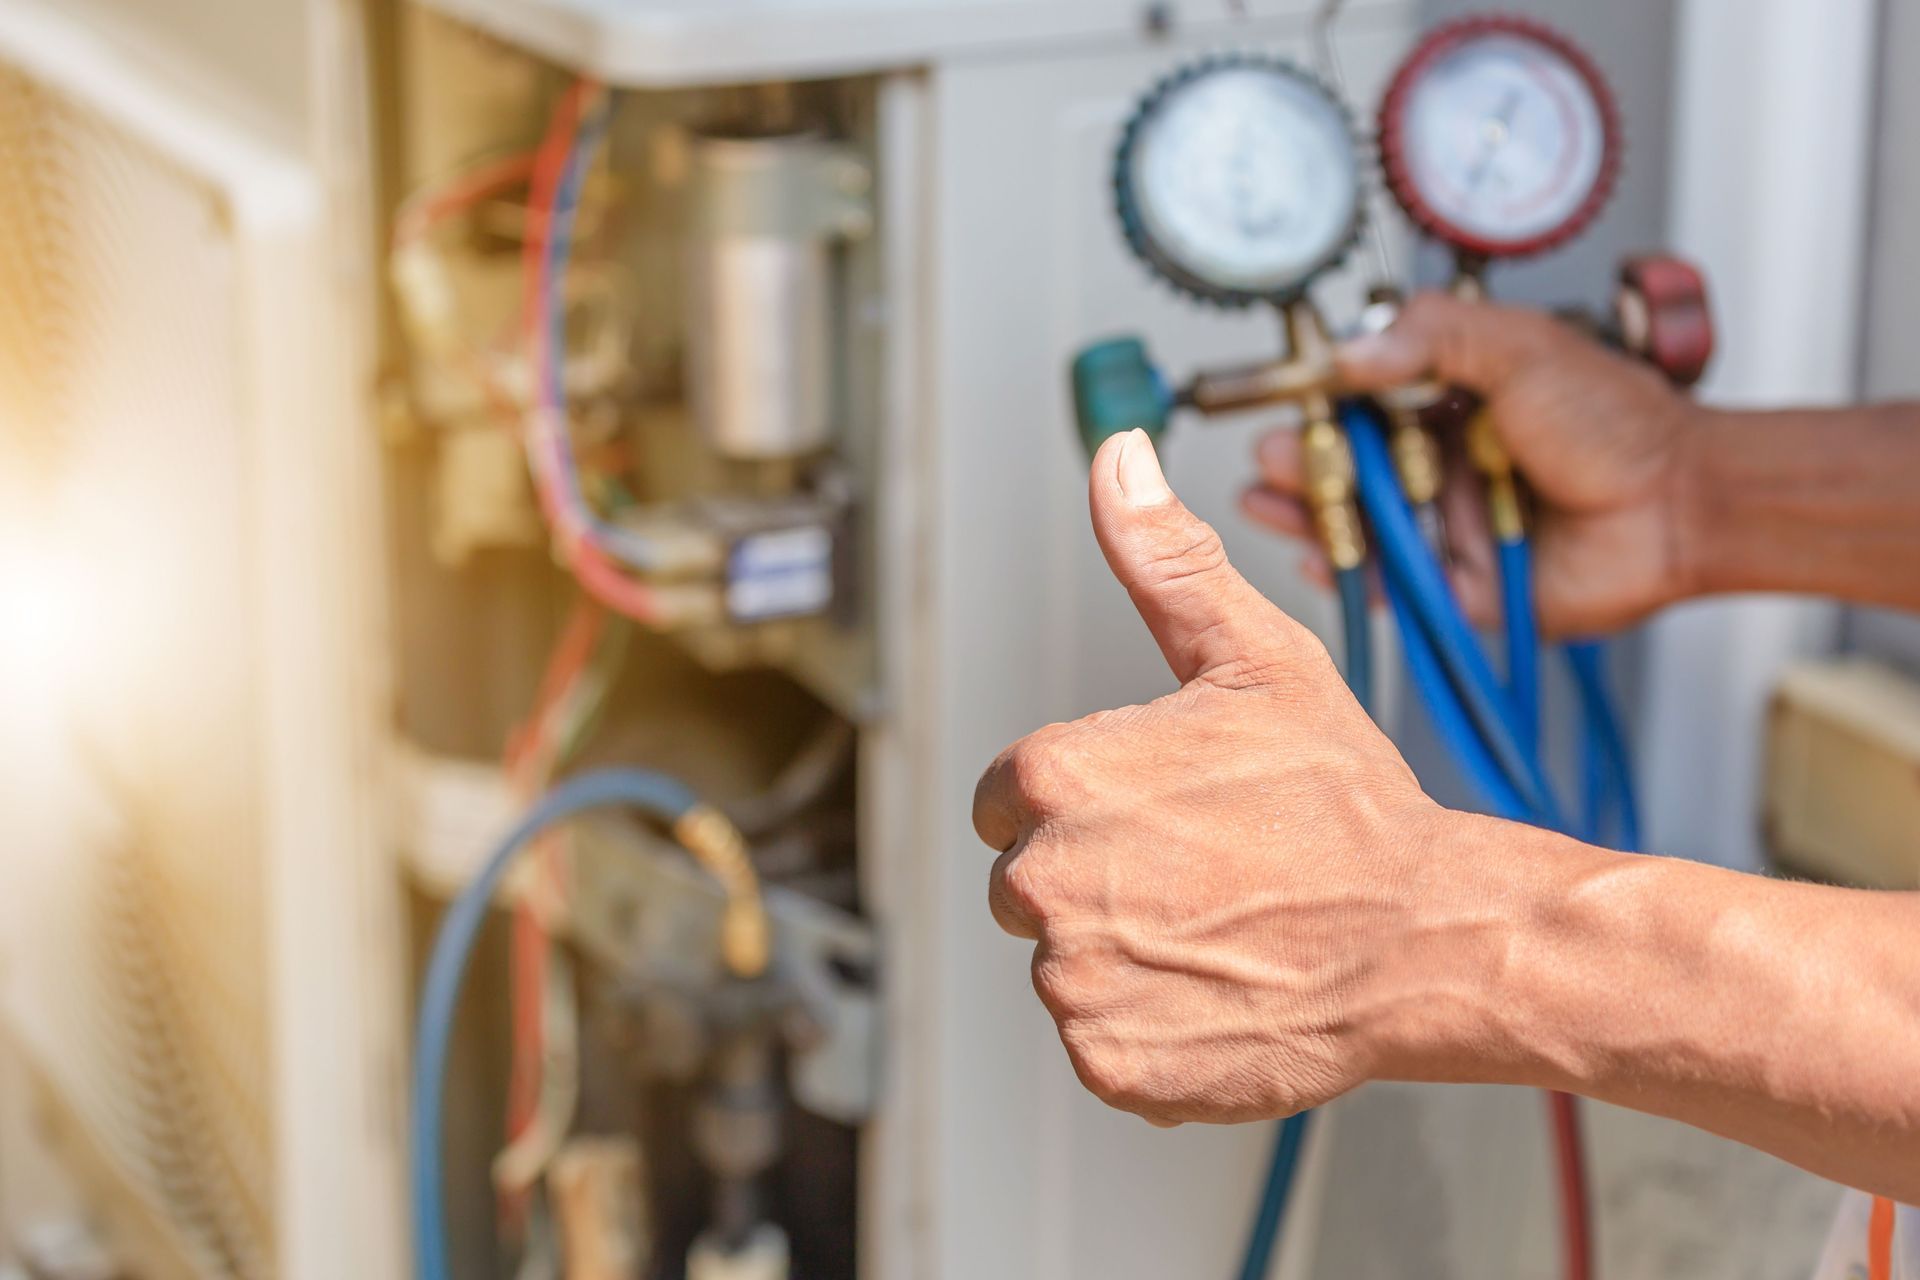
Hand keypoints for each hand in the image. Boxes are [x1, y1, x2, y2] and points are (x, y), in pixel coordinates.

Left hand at [972, 429, 1448, 1125]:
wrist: (1427, 939)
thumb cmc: (1347, 805)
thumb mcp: (1254, 658)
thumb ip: (1162, 560)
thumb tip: (1117, 460)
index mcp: (1054, 779)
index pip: (1005, 800)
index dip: (1084, 803)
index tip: (1159, 812)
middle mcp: (1044, 882)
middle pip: (1027, 883)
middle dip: (1097, 877)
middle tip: (1202, 871)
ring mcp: (1076, 981)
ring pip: (1065, 963)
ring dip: (1125, 953)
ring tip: (1220, 928)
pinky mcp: (1111, 1061)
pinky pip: (1101, 1040)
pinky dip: (1150, 1028)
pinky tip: (1219, 989)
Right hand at [1243, 292, 1703, 636]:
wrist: (1680, 502)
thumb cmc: (1617, 422)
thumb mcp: (1519, 346)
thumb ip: (1433, 337)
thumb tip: (1349, 352)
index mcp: (1452, 403)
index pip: (1364, 401)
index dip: (1319, 404)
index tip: (1283, 399)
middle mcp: (1441, 465)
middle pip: (1348, 467)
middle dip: (1299, 463)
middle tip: (1268, 456)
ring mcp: (1446, 527)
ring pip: (1359, 525)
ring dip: (1308, 514)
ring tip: (1267, 500)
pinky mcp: (1457, 586)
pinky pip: (1389, 585)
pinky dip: (1347, 574)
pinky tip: (1313, 553)